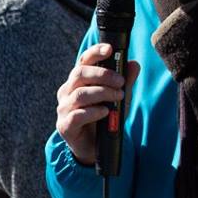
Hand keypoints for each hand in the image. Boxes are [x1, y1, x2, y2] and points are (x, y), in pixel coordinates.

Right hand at [55, 42, 139, 164]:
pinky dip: (94, 112)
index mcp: (78, 81)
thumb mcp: (119, 99)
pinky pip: (77, 115)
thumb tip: (134, 64)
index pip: (83, 61)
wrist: (94, 149)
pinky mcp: (65, 126)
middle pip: (79, 74)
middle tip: (120, 81)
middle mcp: (67, 92)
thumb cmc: (104, 119)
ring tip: (118, 97)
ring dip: (102, 93)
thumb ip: (125, 82)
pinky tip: (105, 112)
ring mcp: (64, 109)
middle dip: (102, 75)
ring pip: (80, 94)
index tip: (109, 49)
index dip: (95, 52)